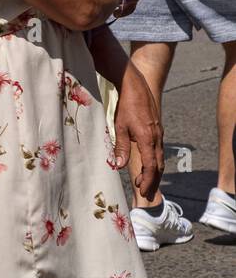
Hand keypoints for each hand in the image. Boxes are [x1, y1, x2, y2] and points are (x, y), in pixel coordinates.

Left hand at [112, 61, 162, 196]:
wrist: (135, 87)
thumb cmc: (126, 106)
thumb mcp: (120, 127)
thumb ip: (120, 147)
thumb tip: (119, 165)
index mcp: (148, 139)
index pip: (151, 166)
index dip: (148, 179)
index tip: (142, 189)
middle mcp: (157, 138)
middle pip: (158, 164)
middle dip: (152, 179)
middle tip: (144, 190)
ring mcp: (159, 133)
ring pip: (159, 157)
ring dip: (153, 170)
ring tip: (144, 180)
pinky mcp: (157, 129)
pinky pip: (158, 149)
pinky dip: (154, 160)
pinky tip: (147, 162)